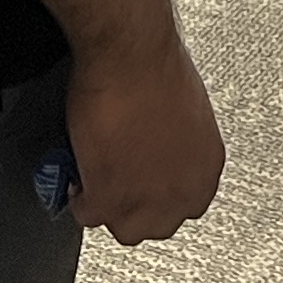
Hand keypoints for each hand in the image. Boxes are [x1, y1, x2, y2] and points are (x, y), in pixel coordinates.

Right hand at [62, 33, 224, 245]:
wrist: (130, 55)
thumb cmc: (156, 67)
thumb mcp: (182, 115)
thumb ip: (174, 146)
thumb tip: (157, 148)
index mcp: (206, 168)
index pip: (183, 204)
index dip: (154, 192)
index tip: (139, 181)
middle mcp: (184, 192)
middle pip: (154, 223)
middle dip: (132, 204)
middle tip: (113, 178)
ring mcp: (148, 201)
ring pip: (123, 227)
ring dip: (106, 206)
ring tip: (93, 176)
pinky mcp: (110, 200)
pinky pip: (87, 213)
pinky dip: (78, 196)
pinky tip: (76, 172)